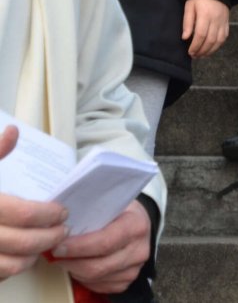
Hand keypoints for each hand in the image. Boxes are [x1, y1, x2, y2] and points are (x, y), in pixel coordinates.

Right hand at [0, 126, 69, 280]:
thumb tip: (13, 132)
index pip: (24, 213)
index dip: (49, 214)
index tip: (62, 211)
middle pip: (24, 242)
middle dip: (50, 237)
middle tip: (63, 229)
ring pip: (12, 264)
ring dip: (34, 256)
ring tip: (45, 244)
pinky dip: (13, 268)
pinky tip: (22, 256)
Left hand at [53, 200, 150, 294]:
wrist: (137, 222)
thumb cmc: (118, 211)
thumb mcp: (108, 203)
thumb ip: (89, 212)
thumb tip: (57, 222)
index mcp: (136, 225)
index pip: (104, 243)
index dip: (78, 247)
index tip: (58, 246)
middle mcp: (139, 249)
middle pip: (98, 266)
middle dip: (71, 262)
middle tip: (55, 254)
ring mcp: (135, 268)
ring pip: (95, 279)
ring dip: (75, 271)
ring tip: (65, 259)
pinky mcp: (127, 280)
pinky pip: (99, 287)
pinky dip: (85, 279)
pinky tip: (79, 266)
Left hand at [182, 0, 230, 57]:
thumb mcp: (189, 7)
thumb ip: (187, 22)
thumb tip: (185, 38)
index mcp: (205, 15)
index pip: (201, 35)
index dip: (195, 45)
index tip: (190, 52)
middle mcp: (216, 20)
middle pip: (210, 40)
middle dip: (202, 50)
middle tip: (194, 56)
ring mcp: (223, 22)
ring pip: (218, 41)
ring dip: (210, 50)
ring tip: (202, 55)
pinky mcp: (227, 23)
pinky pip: (224, 37)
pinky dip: (218, 45)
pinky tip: (211, 49)